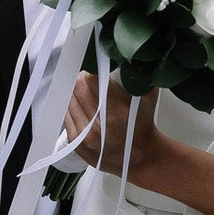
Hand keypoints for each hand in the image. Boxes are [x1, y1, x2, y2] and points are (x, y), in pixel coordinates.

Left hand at [63, 72, 163, 188]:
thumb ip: (135, 76)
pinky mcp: (77, 143)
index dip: (90, 72)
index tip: (92, 70)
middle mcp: (101, 124)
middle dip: (81, 80)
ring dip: (75, 94)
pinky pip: (66, 117)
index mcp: (119, 109)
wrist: (140, 157)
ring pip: (69, 101)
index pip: (90, 79)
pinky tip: (81, 107)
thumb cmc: (143, 125)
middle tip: (87, 79)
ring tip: (85, 94)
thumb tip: (121, 57)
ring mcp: (87, 135)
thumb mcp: (147, 97)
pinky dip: (72, 109)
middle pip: (77, 88)